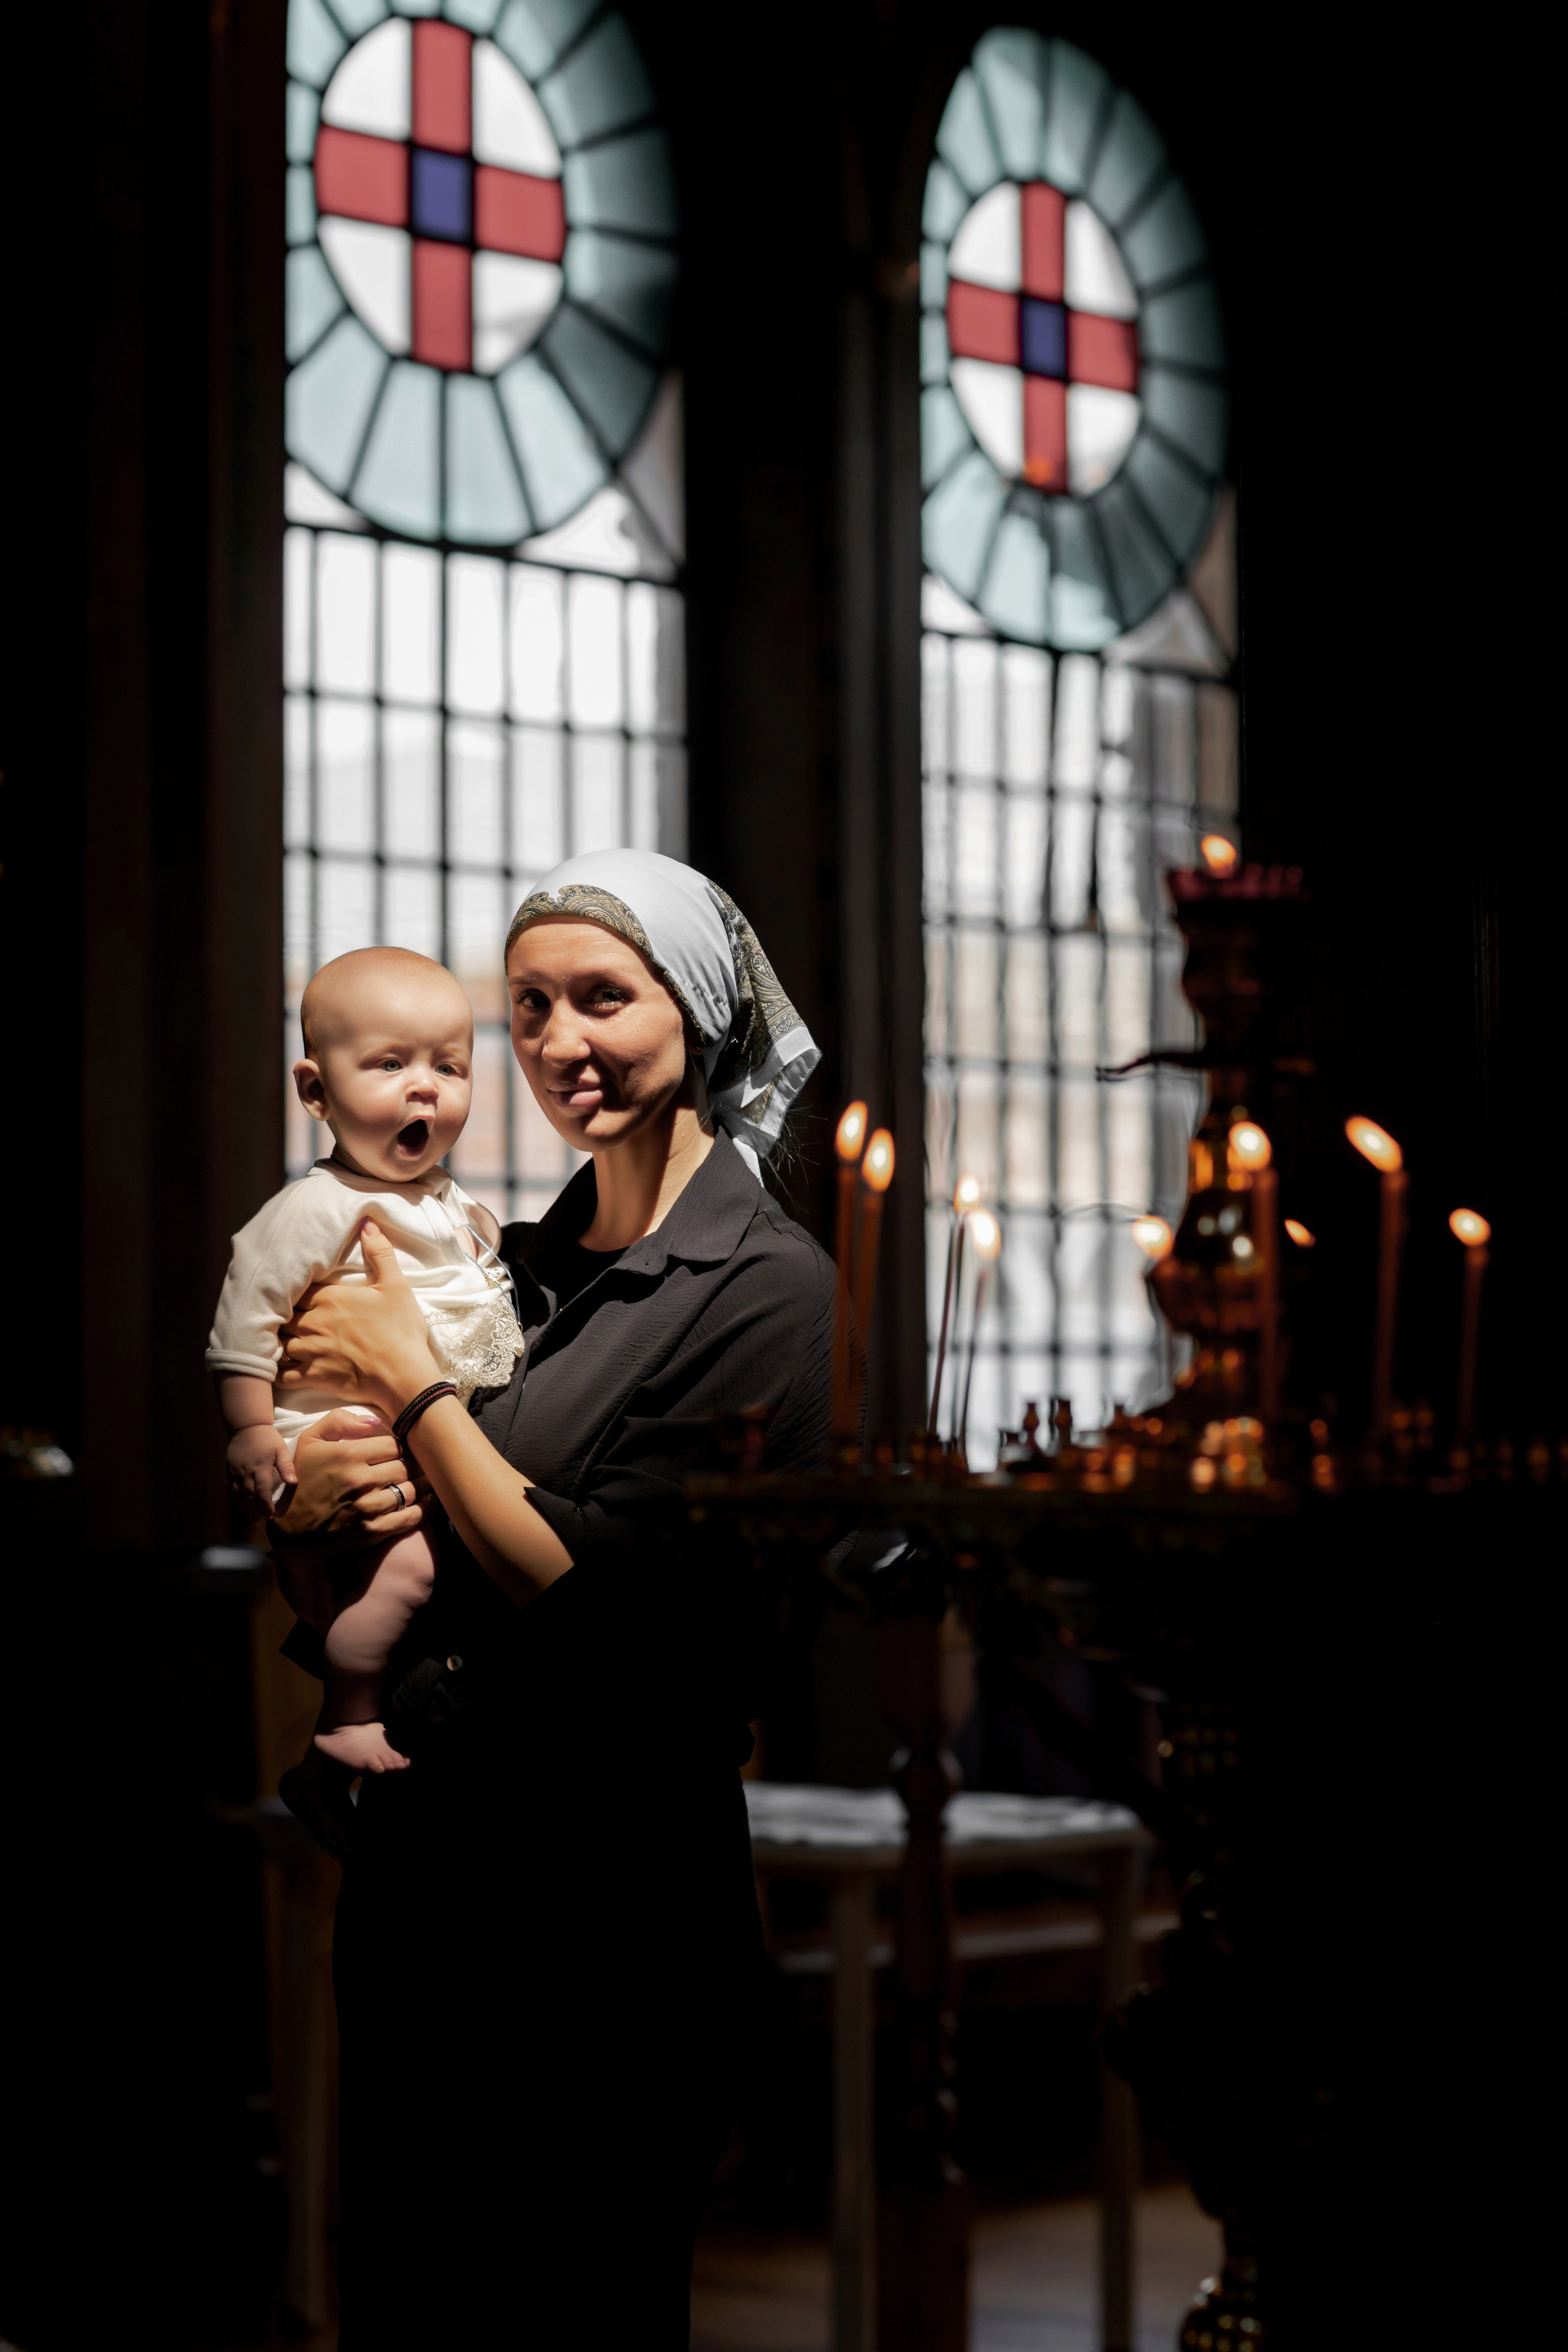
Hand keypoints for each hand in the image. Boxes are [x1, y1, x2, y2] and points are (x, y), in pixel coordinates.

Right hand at [227, 1424, 297, 1517]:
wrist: (246, 1427)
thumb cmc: (267, 1438)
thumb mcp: (280, 1449)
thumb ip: (286, 1466)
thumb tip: (293, 1482)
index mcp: (260, 1468)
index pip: (262, 1492)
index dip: (266, 1506)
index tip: (272, 1515)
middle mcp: (245, 1473)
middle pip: (249, 1497)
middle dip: (258, 1510)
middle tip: (266, 1520)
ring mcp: (235, 1474)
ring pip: (238, 1497)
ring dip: (246, 1509)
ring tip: (256, 1518)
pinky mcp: (229, 1472)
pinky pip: (230, 1491)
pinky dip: (236, 1501)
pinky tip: (242, 1506)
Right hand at [272, 1409, 430, 1542]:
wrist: (287, 1524)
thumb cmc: (302, 1478)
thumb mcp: (310, 1440)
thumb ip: (339, 1421)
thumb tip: (375, 1421)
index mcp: (348, 1455)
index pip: (395, 1444)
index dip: (403, 1445)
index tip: (404, 1450)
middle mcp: (360, 1481)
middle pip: (407, 1467)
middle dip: (416, 1464)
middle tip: (421, 1464)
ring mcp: (367, 1508)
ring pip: (411, 1491)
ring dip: (423, 1485)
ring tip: (427, 1480)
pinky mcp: (371, 1532)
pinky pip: (409, 1518)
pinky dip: (423, 1509)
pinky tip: (426, 1501)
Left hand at [278, 1219, 440, 1419]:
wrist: (404, 1375)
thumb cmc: (401, 1330)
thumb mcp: (396, 1286)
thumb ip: (380, 1253)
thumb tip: (367, 1222)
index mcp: (329, 1298)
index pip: (295, 1290)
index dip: (294, 1293)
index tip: (297, 1297)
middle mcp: (313, 1322)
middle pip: (283, 1316)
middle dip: (284, 1317)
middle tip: (287, 1320)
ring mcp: (310, 1350)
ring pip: (278, 1342)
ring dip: (280, 1342)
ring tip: (283, 1342)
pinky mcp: (312, 1376)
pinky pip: (281, 1376)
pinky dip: (277, 1373)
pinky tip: (280, 1370)